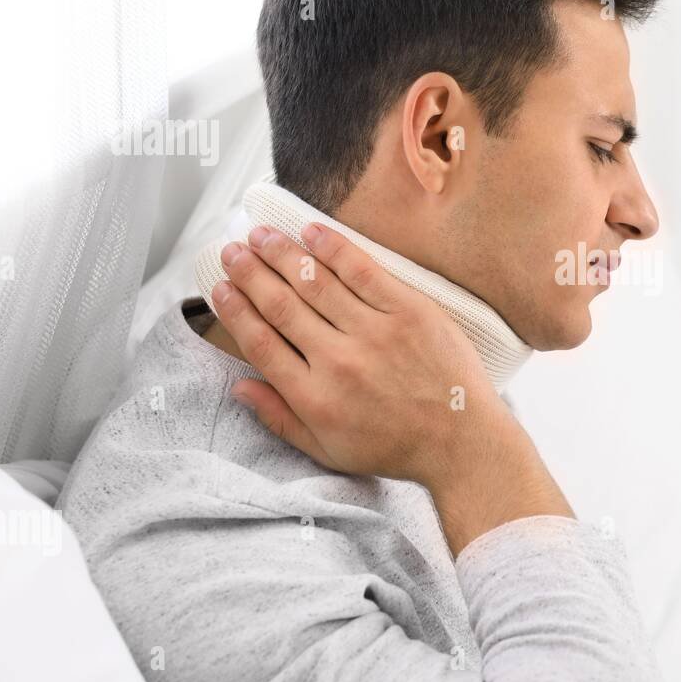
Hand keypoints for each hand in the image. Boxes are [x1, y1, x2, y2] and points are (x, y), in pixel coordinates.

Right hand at [211, 222, 506, 490]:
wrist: (461, 442)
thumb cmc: (398, 447)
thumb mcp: (329, 451)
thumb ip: (280, 419)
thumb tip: (240, 388)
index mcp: (314, 396)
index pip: (260, 343)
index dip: (234, 311)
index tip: (218, 288)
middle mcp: (338, 361)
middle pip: (280, 305)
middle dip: (250, 273)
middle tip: (232, 250)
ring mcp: (375, 333)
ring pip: (315, 282)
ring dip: (282, 253)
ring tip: (262, 234)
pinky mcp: (409, 312)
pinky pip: (364, 271)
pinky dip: (334, 248)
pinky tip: (311, 230)